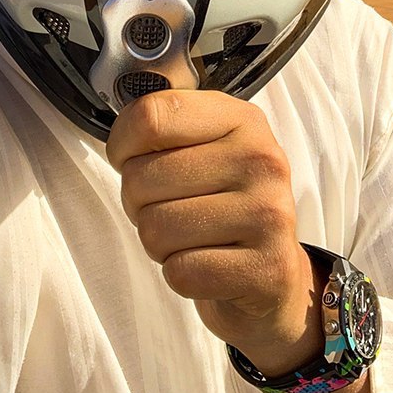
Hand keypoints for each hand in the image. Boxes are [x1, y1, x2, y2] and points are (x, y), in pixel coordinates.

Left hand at [106, 89, 323, 374]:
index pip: (151, 117)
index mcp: (241, 120)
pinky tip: (206, 263)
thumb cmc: (224, 203)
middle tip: (170, 208)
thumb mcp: (203, 145)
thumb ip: (163, 127)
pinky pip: (180, 272)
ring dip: (159, 242)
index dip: (122, 145)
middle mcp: (260, 160)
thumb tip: (121, 137)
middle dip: (139, 203)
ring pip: (155, 229)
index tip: (132, 159)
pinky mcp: (266, 268)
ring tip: (189, 237)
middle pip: (141, 178)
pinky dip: (180, 275)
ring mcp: (268, 214)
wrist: (271, 272)